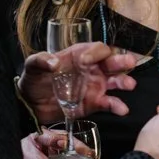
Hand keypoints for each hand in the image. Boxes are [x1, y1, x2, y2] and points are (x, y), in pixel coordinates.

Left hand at [20, 42, 140, 121]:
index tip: (85, 62)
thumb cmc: (33, 80)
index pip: (96, 49)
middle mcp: (91, 69)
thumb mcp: (32, 66)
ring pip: (115, 81)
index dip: (94, 53)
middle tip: (128, 62)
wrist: (30, 105)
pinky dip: (117, 106)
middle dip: (121, 61)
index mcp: (79, 55)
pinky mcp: (93, 103)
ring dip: (124, 81)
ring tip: (129, 85)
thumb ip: (40, 61)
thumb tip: (53, 62)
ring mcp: (94, 86)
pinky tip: (121, 109)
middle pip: (111, 62)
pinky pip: (109, 103)